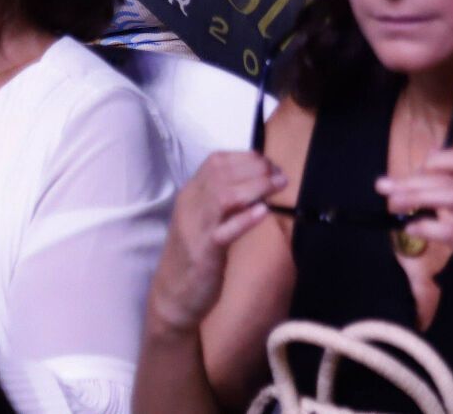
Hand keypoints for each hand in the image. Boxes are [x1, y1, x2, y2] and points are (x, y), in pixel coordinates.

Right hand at [147, 152, 284, 332]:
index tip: (270, 164)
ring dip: (256, 187)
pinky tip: (264, 212)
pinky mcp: (203, 253)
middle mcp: (189, 206)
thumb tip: (260, 178)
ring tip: (278, 186)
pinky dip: (245, 219)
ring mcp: (195, 228)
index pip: (216, 161)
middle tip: (280, 176)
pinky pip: (224, 231)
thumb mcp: (205, 218)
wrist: (172, 295)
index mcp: (190, 194)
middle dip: (256, 169)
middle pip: (222, 173)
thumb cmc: (196, 253)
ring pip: (223, 196)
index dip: (247, 158)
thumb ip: (224, 197)